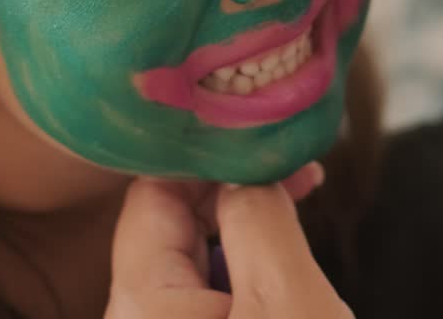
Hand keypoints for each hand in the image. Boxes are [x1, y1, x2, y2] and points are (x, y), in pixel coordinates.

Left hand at [105, 163, 351, 318]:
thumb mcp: (289, 298)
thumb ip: (259, 220)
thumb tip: (246, 175)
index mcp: (143, 304)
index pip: (151, 193)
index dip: (208, 157)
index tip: (261, 140)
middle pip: (171, 227)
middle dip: (234, 191)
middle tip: (299, 174)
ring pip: (194, 264)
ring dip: (245, 233)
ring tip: (299, 216)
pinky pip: (210, 301)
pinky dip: (245, 276)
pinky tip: (286, 277)